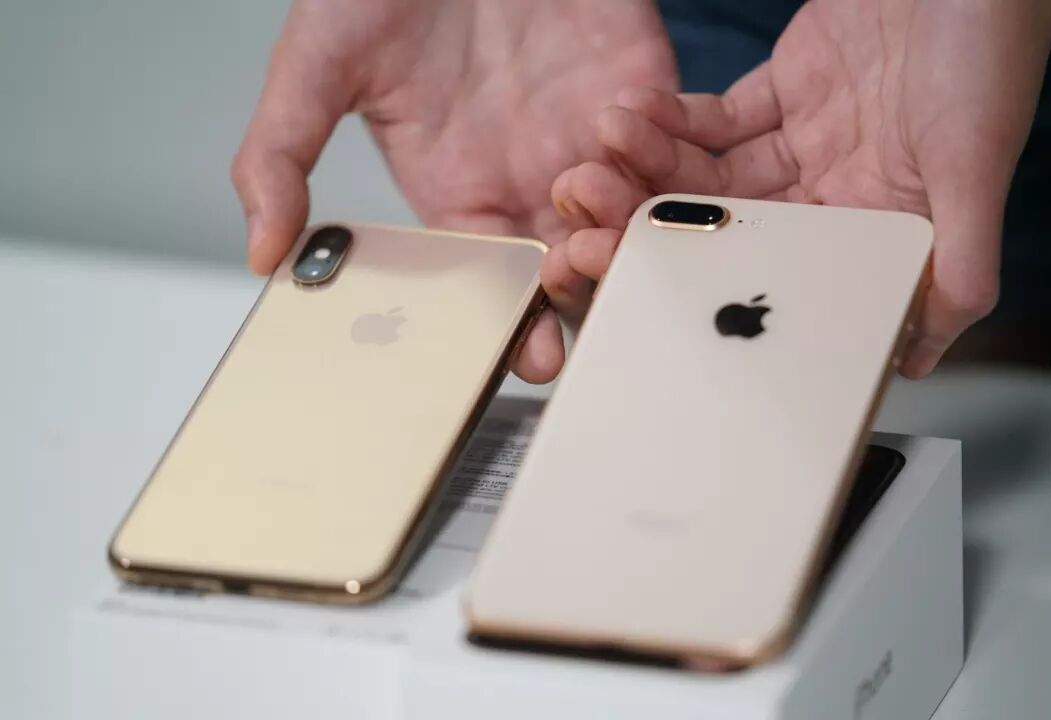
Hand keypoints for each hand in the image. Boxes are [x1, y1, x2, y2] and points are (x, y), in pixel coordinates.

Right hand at [232, 0, 676, 381]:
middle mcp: (531, 182)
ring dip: (623, 216)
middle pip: (579, 269)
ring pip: (634, 218)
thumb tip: (263, 254)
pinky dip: (662, 143)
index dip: (519, 326)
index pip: (499, 287)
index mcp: (462, 198)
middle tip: (571, 270)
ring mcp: (592, 141)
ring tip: (590, 193)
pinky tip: (620, 117)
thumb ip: (281, 158)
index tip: (533, 356)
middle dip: (583, 284)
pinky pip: (677, 145)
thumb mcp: (317, 67)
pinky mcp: (644, 93)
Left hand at [551, 0, 1050, 376]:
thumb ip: (960, 262)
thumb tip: (922, 355)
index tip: (625, 267)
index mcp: (869, 230)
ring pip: (709, 173)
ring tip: (598, 151)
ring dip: (649, 165)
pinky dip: (672, 119)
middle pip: (723, 226)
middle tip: (586, 214)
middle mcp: (831, 197)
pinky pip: (716, 119)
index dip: (693, 273)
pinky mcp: (785, 97)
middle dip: (649, 219)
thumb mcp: (978, 165)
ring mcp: (803, 147)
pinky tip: (630, 115)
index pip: (765, 271)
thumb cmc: (991, 53)